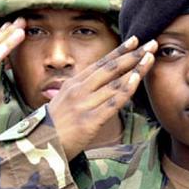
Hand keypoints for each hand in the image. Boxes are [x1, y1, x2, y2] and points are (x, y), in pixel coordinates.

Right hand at [49, 36, 156, 158]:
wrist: (37, 148)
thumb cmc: (50, 130)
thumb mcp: (60, 104)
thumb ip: (75, 94)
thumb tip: (85, 87)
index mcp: (72, 85)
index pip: (100, 64)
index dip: (119, 51)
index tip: (134, 40)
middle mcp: (78, 90)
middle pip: (110, 68)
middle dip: (133, 55)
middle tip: (151, 43)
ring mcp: (83, 104)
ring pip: (114, 82)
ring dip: (135, 69)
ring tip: (150, 57)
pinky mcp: (89, 120)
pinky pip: (112, 102)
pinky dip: (126, 89)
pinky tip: (137, 78)